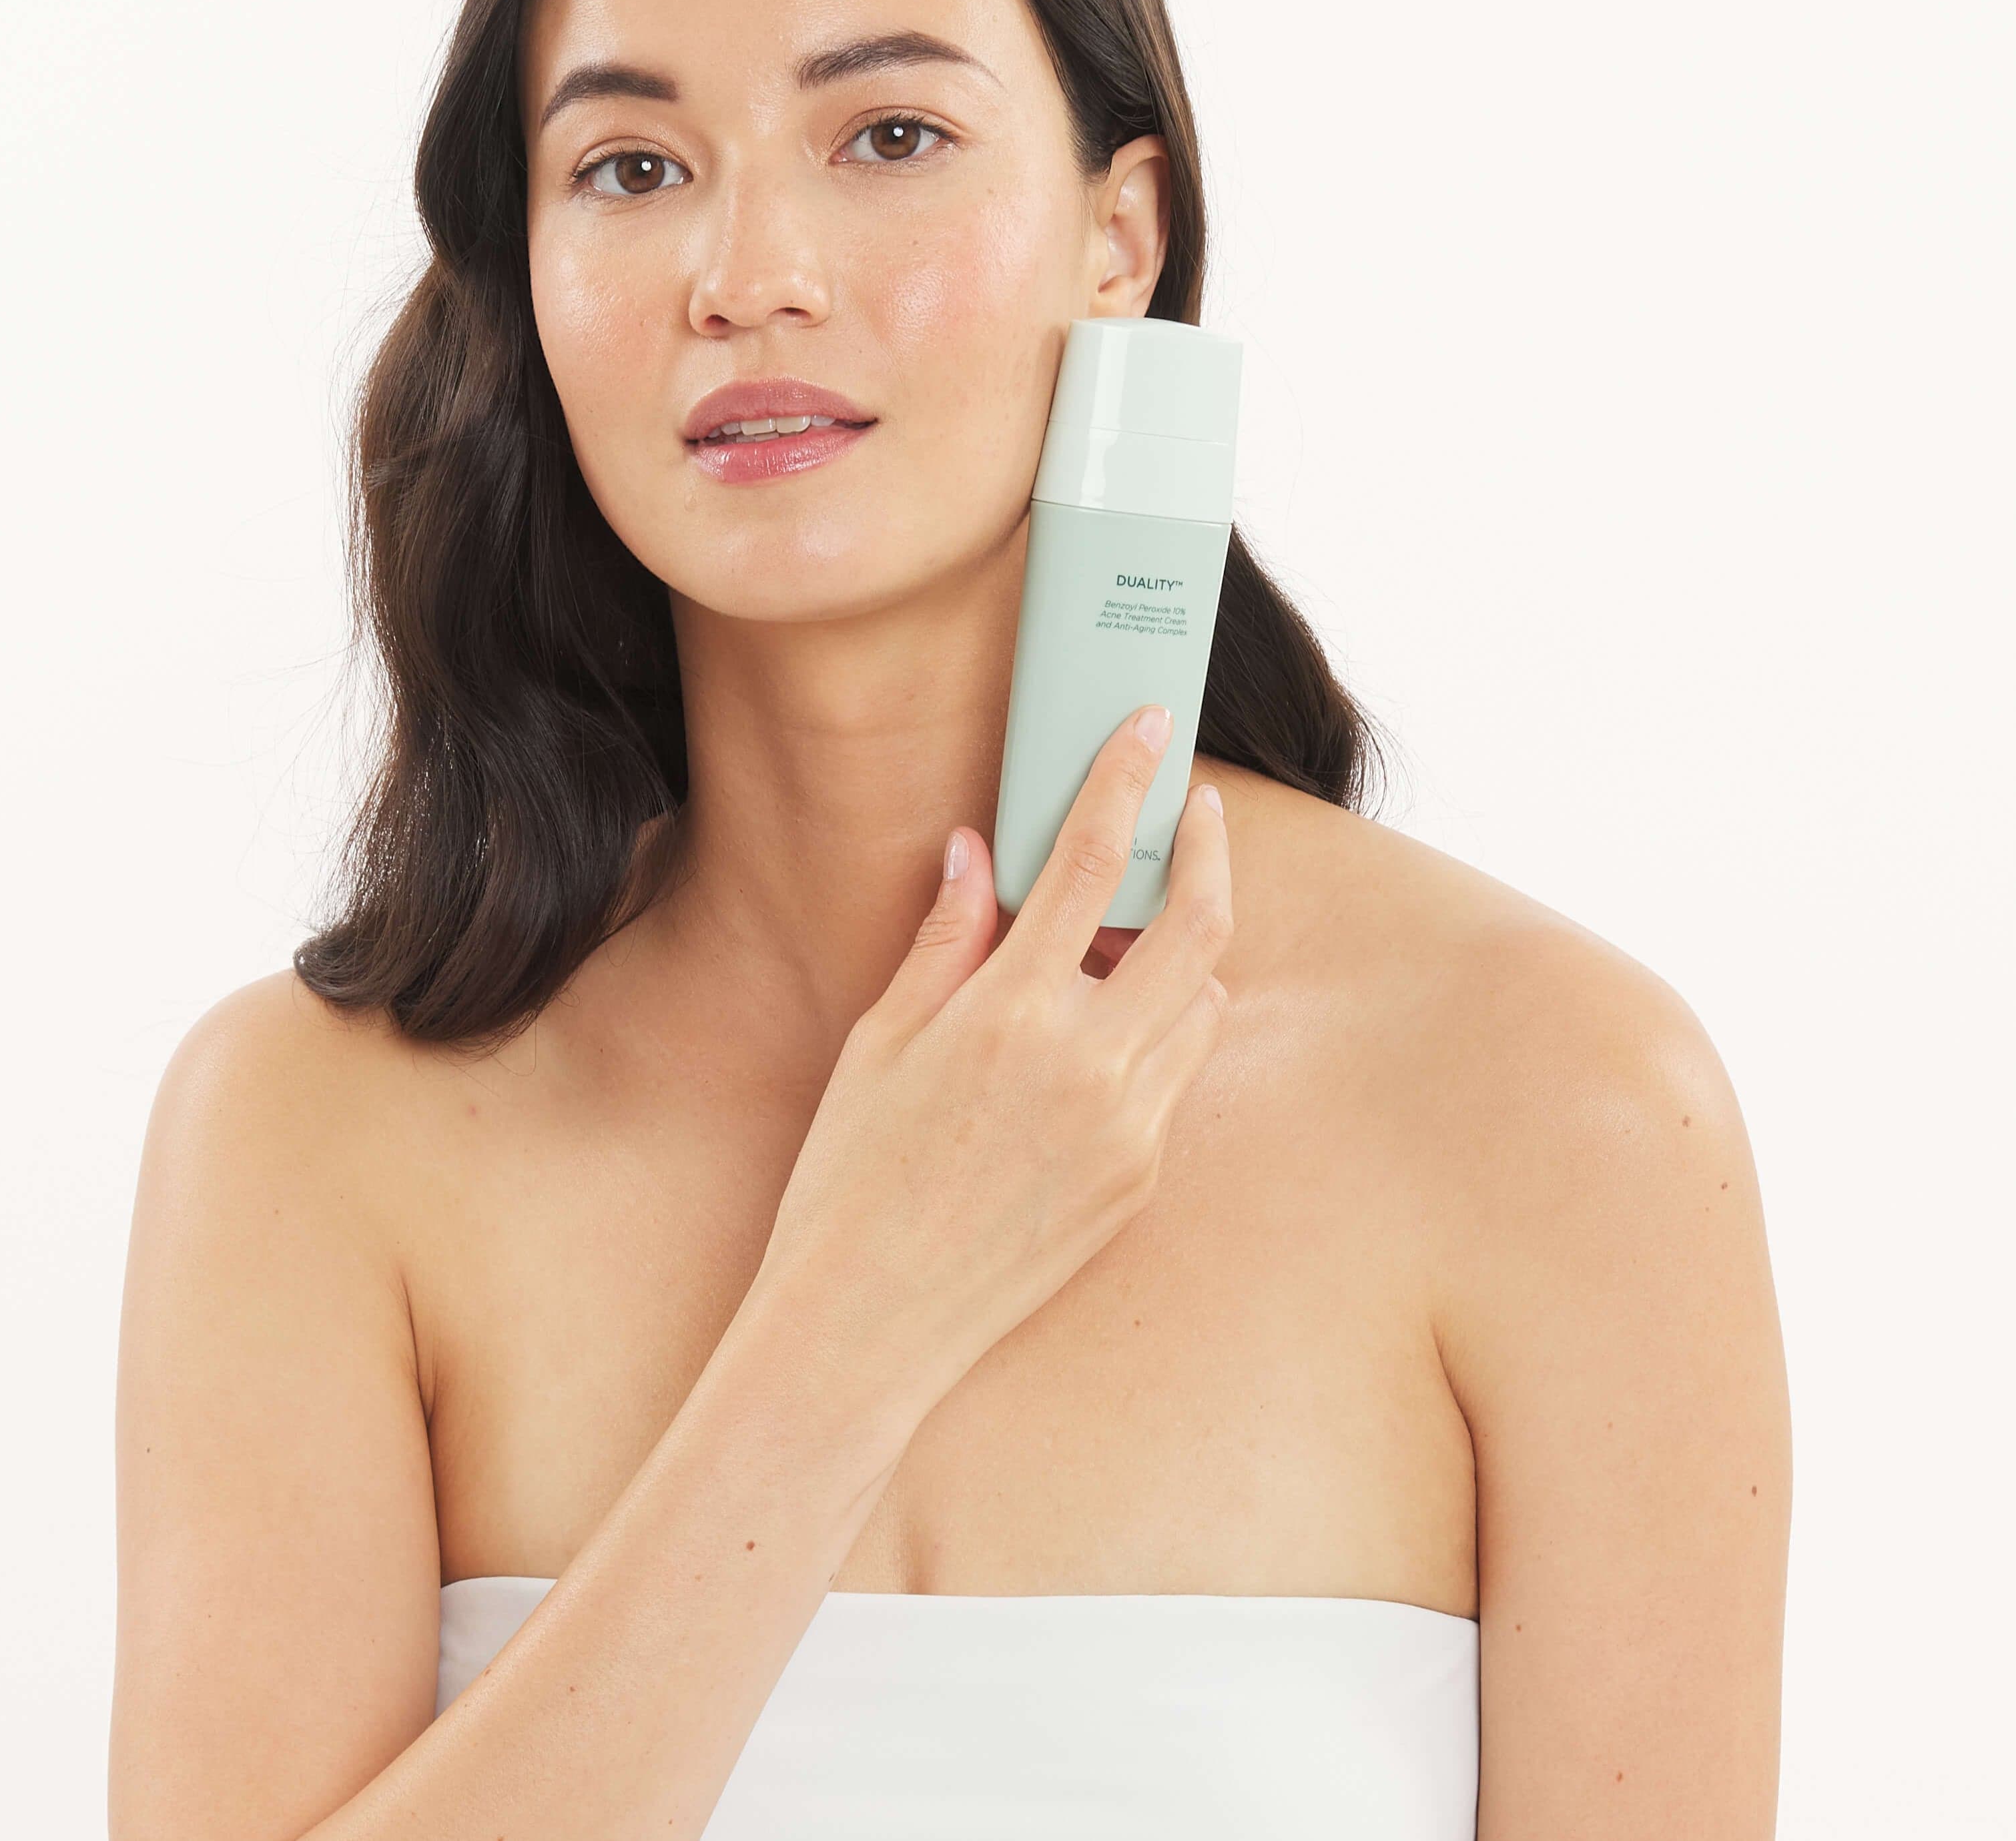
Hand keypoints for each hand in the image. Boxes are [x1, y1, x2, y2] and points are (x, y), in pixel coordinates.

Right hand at [746, 704, 1233, 1425]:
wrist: (868, 1326)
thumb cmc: (850, 1178)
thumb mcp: (879, 1043)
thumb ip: (942, 941)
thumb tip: (973, 853)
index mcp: (1009, 1013)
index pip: (1090, 862)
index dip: (1125, 780)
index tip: (1150, 729)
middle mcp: (1088, 1064)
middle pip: (1197, 925)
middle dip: (1205, 852)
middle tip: (1194, 813)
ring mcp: (1129, 1127)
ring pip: (1203, 1002)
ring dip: (1184, 954)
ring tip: (1123, 942)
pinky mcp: (1143, 1178)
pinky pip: (1179, 1076)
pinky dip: (1161, 1034)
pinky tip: (1099, 1038)